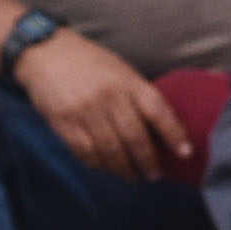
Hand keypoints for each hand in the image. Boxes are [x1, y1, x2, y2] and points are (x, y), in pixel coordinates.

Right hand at [14, 25, 184, 181]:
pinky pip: (85, 152)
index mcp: (127, 82)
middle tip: (155, 175)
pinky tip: (105, 168)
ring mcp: (85, 111)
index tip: (185, 152)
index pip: (157, 111)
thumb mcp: (120, 69)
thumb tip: (159, 124)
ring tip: (131, 176)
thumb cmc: (89, 61)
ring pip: (110, 149)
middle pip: (134, 137)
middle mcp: (109, 97)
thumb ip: (137, 94)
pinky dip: (98, 164)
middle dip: (148, 160)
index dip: (174, 133)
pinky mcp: (63, 124)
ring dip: (123, 167)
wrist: (45, 53)